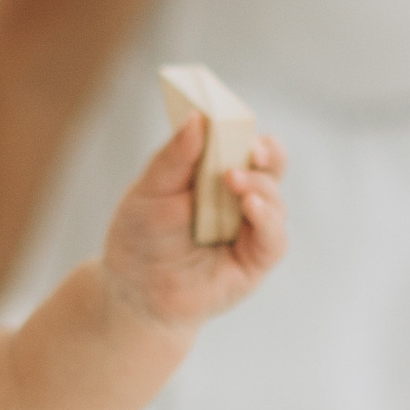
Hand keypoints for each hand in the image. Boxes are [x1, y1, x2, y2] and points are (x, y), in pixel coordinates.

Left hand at [100, 110, 286, 334]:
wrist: (133, 292)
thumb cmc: (141, 236)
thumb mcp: (150, 190)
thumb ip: (174, 157)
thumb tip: (196, 117)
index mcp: (217, 174)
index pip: (245, 145)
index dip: (249, 133)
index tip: (240, 124)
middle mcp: (241, 200)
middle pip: (271, 169)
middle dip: (268, 155)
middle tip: (252, 149)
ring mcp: (251, 231)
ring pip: (275, 201)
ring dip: (260, 186)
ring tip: (234, 181)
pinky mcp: (255, 262)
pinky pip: (274, 239)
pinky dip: (267, 220)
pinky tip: (251, 207)